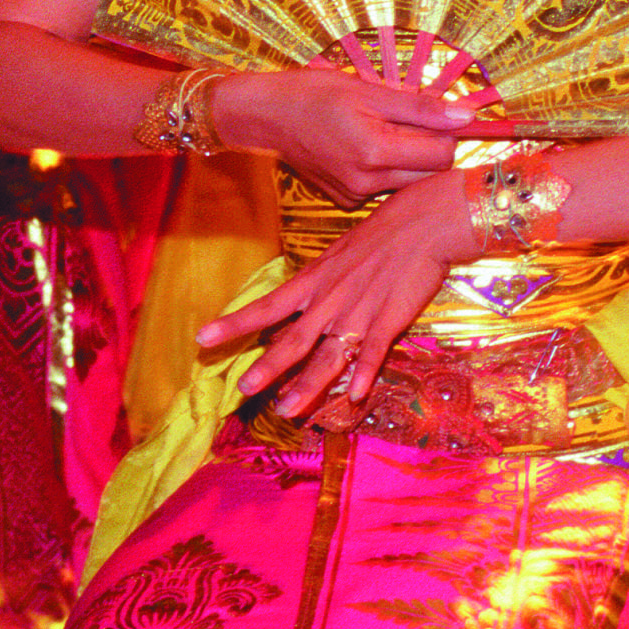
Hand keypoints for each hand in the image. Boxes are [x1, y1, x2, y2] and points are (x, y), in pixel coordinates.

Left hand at [200, 169, 474, 420]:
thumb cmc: (385, 233)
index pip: (267, 305)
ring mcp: (360, 310)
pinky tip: (353, 396)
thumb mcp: (342, 253)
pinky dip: (364, 372)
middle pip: (293, 338)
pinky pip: (374, 350)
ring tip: (286, 409)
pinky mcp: (392, 317)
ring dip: (307, 383)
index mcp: (316, 280)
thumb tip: (305, 299)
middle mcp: (331, 298)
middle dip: (267, 366)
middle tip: (241, 389)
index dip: (235, 323)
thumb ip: (324, 281)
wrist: (426, 220)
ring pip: (328, 353)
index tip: (202, 339)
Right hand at [208, 58, 480, 204]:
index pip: (441, 154)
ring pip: (408, 181)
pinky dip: (385, 169)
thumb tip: (465, 116)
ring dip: (407, 158)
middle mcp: (366, 183)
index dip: (444, 132)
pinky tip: (364, 148)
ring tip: (382, 131)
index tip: (433, 114)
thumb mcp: (370, 90)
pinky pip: (384, 187)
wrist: (266, 116)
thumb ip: (421, 107)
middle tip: (407, 120)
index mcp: (374, 152)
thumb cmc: (313, 94)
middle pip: (429, 173)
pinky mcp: (346, 201)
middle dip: (429, 147)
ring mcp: (355, 196)